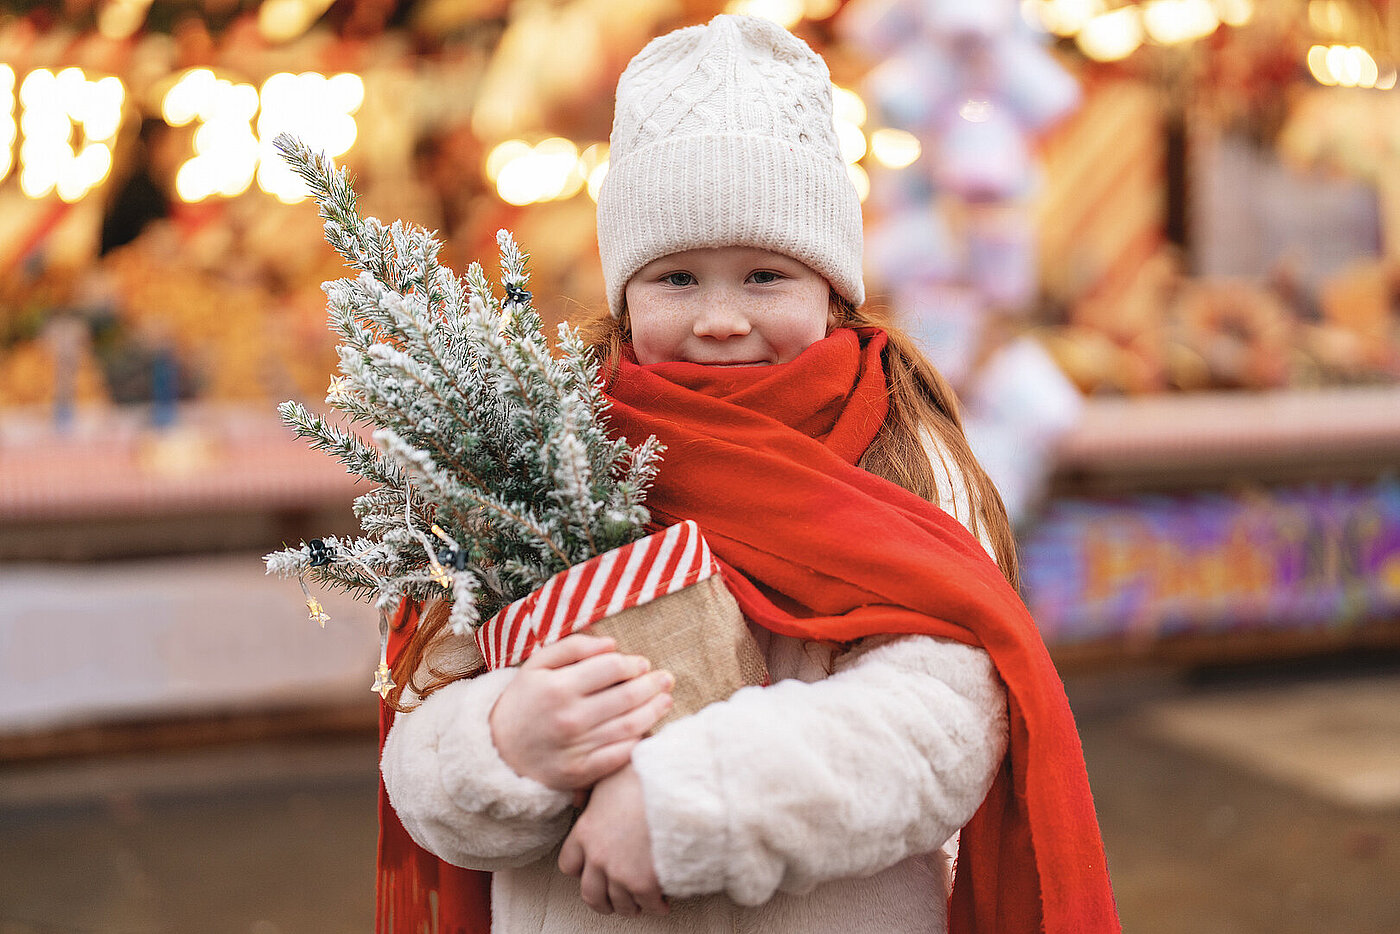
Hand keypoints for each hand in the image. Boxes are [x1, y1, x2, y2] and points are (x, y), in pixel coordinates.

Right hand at [489, 633, 673, 791]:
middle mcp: (569, 718)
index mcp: (558, 687)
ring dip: (653, 712)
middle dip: (652, 685)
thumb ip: (573, 648)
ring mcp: (575, 748)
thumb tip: (612, 645)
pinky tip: (648, 730)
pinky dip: (638, 742)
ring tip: (666, 701)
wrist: (497, 751)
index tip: (642, 664)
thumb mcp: (537, 665)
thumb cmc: (524, 701)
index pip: (610, 668)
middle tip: (666, 679)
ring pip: (628, 726)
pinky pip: (618, 756)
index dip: (633, 664)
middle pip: (625, 697)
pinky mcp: (579, 773)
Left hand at [559, 764, 667, 915]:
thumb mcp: (608, 779)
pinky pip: (649, 905)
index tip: (594, 870)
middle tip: (615, 899)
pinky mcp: (644, 883)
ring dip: (631, 906)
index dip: (582, 870)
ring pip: (620, 905)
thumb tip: (591, 798)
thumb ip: (596, 796)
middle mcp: (597, 856)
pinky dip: (656, 906)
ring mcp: (619, 872)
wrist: (671, 783)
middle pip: (590, 894)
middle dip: (603, 900)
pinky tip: (663, 901)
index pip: (569, 865)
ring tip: (642, 901)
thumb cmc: (643, 774)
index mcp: (585, 831)